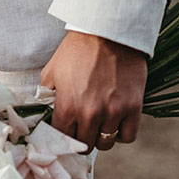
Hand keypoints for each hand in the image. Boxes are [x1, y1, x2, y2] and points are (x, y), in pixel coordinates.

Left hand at [39, 31, 146, 151]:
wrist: (108, 32)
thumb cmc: (78, 50)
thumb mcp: (52, 71)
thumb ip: (47, 95)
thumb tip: (44, 112)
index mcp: (68, 106)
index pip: (62, 139)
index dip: (62, 137)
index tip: (66, 132)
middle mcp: (90, 114)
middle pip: (84, 146)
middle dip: (81, 138)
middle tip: (83, 128)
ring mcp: (113, 112)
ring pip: (106, 143)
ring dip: (101, 136)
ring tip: (100, 122)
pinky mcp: (133, 108)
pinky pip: (128, 136)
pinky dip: (122, 133)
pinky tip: (116, 121)